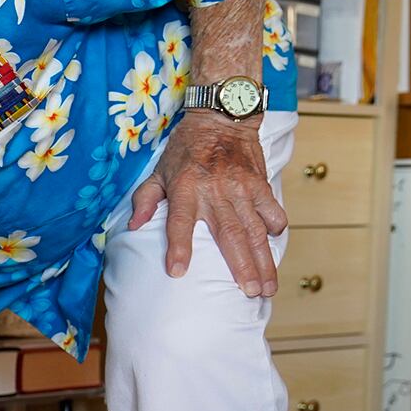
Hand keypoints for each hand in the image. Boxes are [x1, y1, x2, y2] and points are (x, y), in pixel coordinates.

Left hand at [127, 114, 286, 295]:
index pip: (179, 223)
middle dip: (241, 267)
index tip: (177, 272)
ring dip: (264, 260)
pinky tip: (275, 247)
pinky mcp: (260, 182)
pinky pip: (272, 210)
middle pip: (228, 234)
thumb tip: (135, 226)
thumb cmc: (186, 148)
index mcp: (185, 189)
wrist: (220, 116)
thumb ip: (145, 199)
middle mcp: (215, 191)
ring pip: (255, 229)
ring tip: (267, 287)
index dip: (178, 247)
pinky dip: (276, 228)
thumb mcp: (158, 171)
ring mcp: (241, 187)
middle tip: (249, 294)